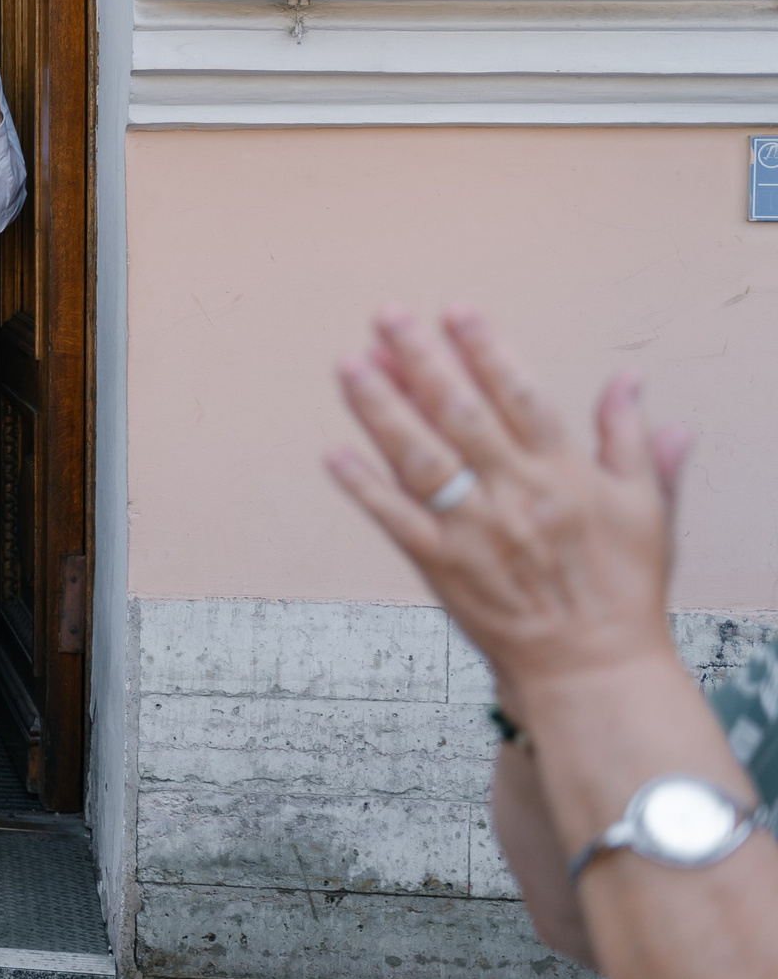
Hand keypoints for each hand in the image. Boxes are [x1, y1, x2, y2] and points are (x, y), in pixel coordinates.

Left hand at [324, 308, 691, 708]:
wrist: (594, 667)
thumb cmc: (623, 588)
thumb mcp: (646, 509)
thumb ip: (630, 440)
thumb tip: (630, 380)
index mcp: (563, 472)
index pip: (519, 395)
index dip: (485, 350)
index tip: (455, 312)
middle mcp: (515, 493)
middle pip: (459, 414)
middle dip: (421, 360)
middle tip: (387, 317)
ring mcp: (474, 530)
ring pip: (419, 457)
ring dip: (381, 409)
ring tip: (351, 365)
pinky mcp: (442, 566)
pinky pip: (395, 519)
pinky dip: (363, 487)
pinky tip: (333, 452)